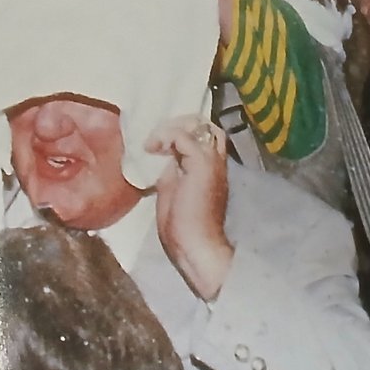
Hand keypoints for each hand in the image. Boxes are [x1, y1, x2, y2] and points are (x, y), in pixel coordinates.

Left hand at [147, 117, 234, 300]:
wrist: (194, 246)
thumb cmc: (183, 228)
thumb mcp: (172, 191)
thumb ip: (172, 171)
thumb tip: (163, 157)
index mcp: (209, 169)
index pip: (203, 136)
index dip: (180, 132)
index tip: (158, 145)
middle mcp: (216, 161)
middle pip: (205, 125)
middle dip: (178, 124)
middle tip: (157, 140)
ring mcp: (211, 161)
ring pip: (199, 124)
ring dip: (171, 128)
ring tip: (155, 143)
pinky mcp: (202, 164)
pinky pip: (184, 137)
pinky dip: (166, 136)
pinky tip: (152, 149)